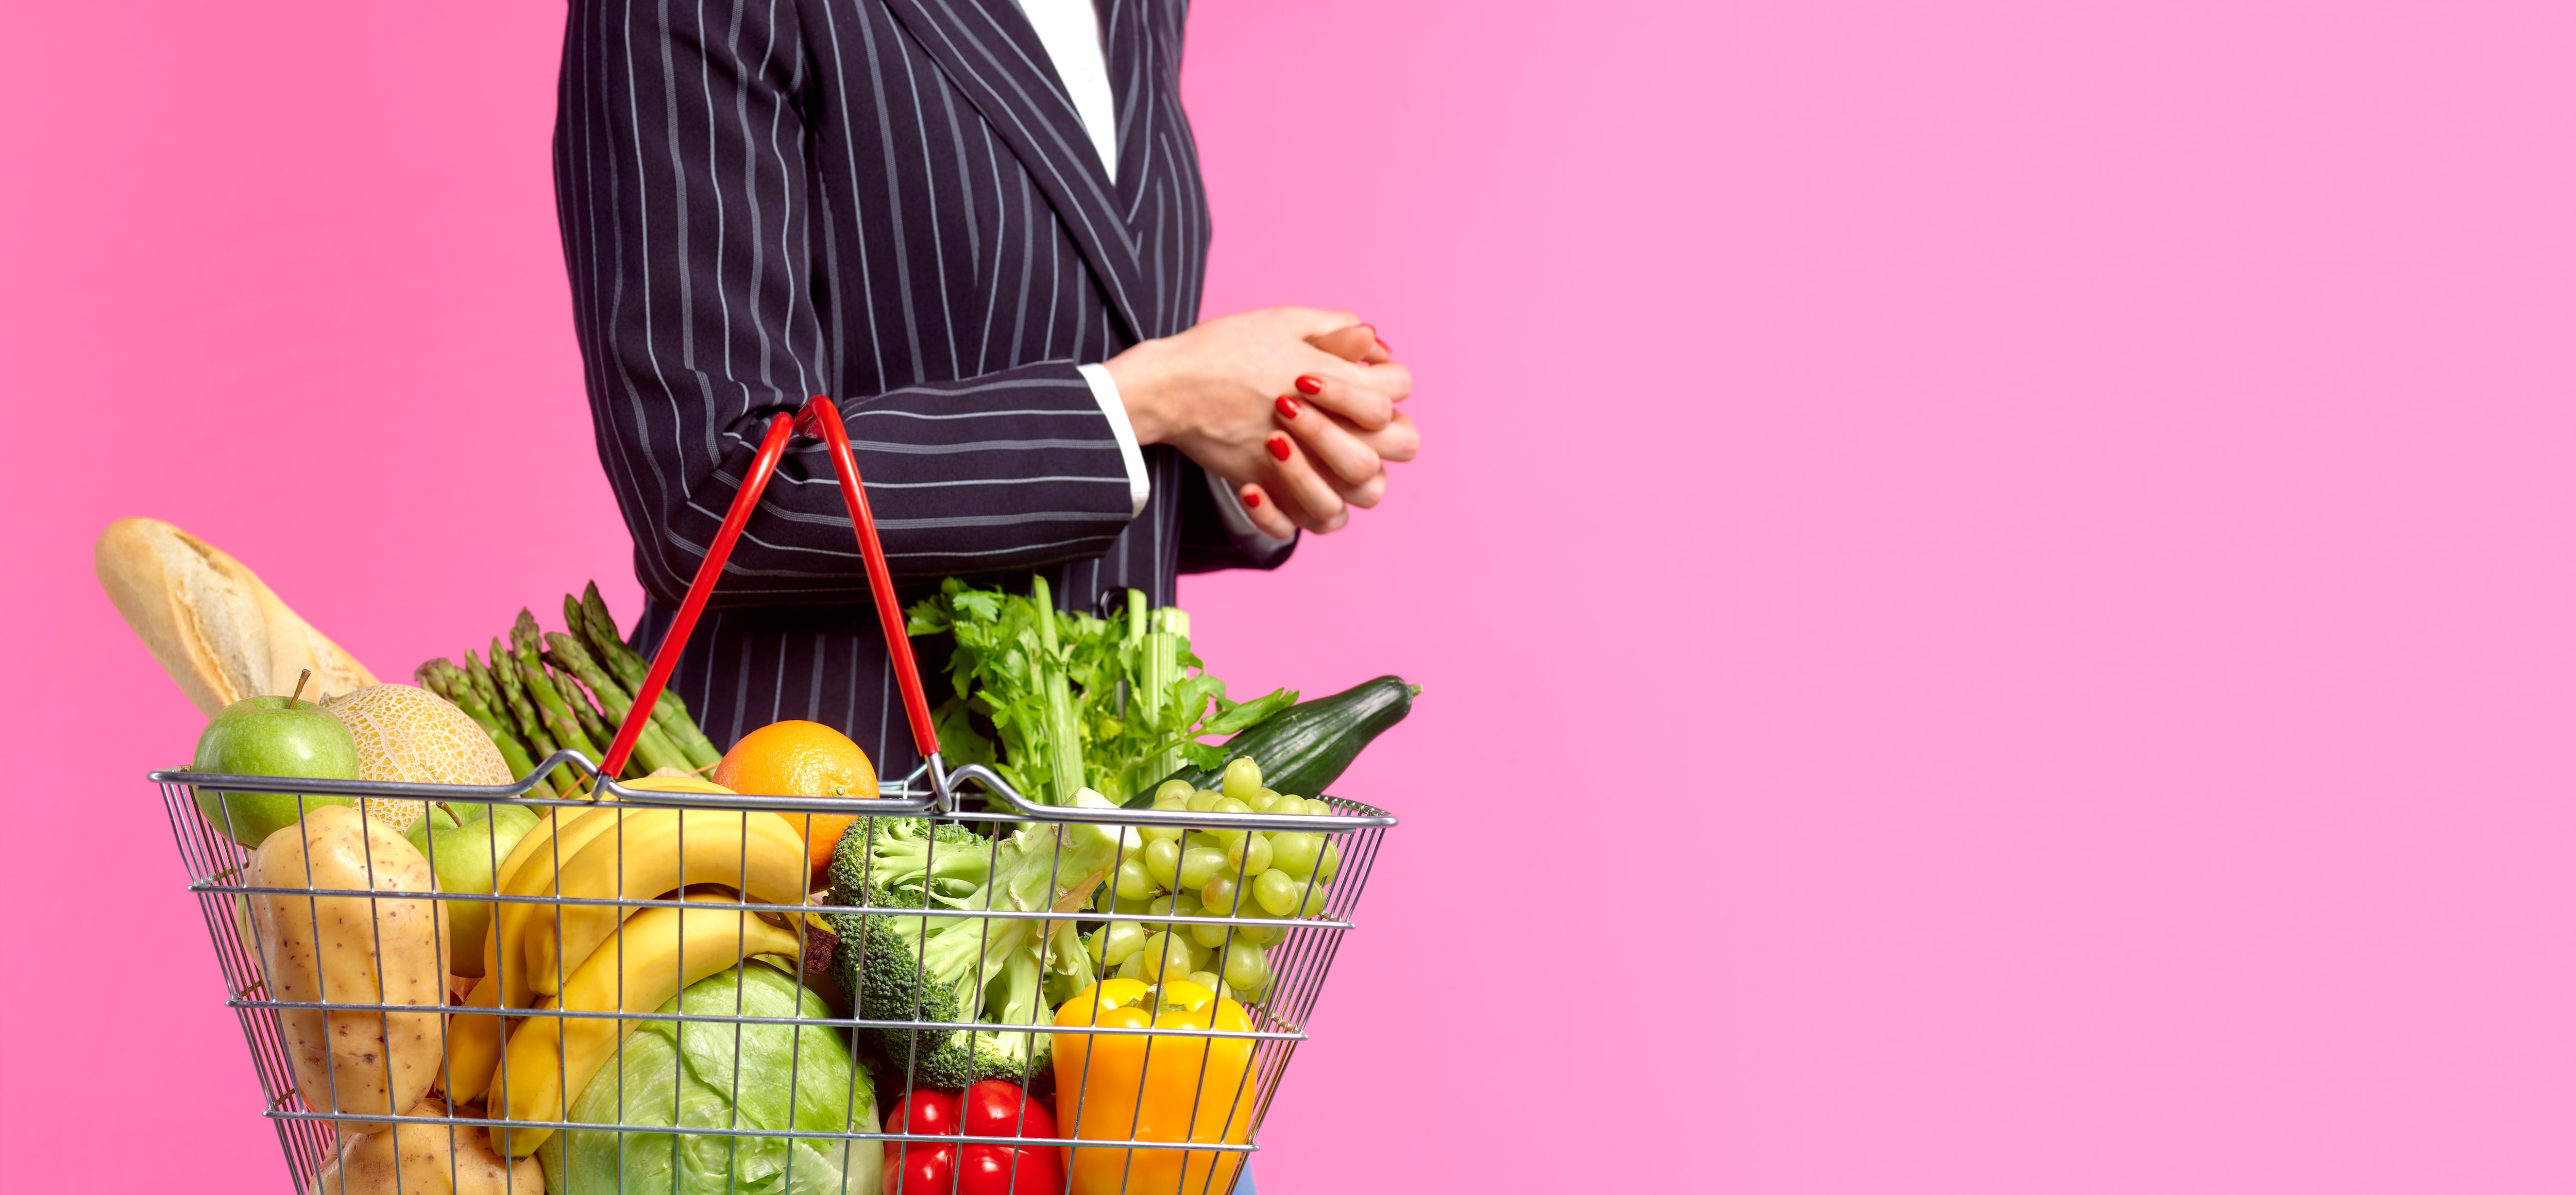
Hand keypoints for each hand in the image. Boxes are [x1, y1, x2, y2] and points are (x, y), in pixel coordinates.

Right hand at [1106, 307, 1417, 534]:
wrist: (1169, 386)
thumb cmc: (1225, 348)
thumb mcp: (1284, 320)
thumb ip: (1336, 328)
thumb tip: (1375, 344)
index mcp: (1338, 380)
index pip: (1401, 386)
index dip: (1384, 378)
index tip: (1349, 374)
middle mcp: (1330, 427)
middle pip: (1402, 444)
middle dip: (1381, 427)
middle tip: (1342, 418)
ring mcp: (1302, 464)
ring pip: (1364, 494)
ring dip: (1345, 472)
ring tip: (1307, 452)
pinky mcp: (1271, 487)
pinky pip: (1305, 523)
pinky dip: (1293, 511)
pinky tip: (1269, 484)